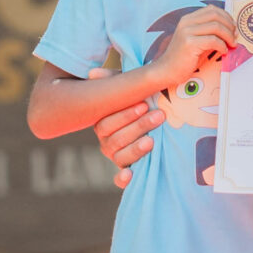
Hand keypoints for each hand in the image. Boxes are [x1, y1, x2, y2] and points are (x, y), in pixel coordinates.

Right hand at [87, 64, 161, 187]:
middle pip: (115, 139)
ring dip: (135, 149)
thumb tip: (93, 73)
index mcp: (104, 123)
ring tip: (152, 140)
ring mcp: (117, 157)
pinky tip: (129, 175)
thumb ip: (113, 81)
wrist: (159, 117)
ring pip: (119, 156)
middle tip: (158, 116)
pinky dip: (122, 178)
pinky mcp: (127, 170)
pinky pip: (119, 179)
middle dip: (138, 127)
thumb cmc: (142, 100)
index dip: (125, 114)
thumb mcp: (129, 89)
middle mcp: (107, 142)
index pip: (107, 122)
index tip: (144, 104)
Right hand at [158, 5, 238, 78]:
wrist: (167, 70)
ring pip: (216, 27)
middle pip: (215, 15)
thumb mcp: (198, 40)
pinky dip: (222, 45)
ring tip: (232, 44)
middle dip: (229, 25)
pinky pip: (213, 40)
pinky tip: (223, 51)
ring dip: (228, 36)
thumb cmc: (184, 57)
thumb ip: (210, 32)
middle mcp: (187, 22)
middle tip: (235, 36)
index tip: (233, 27)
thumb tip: (230, 30)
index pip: (211, 9)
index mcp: (188, 19)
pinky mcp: (189, 43)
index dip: (226, 16)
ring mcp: (187, 32)